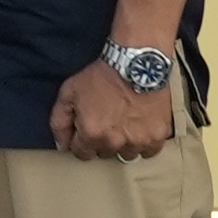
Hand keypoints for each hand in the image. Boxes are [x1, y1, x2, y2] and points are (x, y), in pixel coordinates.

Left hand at [52, 56, 174, 161]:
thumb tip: (62, 147)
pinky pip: (150, 151)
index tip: (88, 128)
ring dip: (125, 143)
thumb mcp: (69, 93)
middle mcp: (115, 143)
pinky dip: (145, 142)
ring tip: (126, 123)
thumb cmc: (101, 76)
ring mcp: (138, 141)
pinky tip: (142, 127)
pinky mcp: (158, 136)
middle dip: (102, 140)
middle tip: (108, 120)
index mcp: (91, 135)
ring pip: (128, 154)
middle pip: (105, 153)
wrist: (136, 63)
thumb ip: (59, 122)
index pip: (82, 153)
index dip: (82, 140)